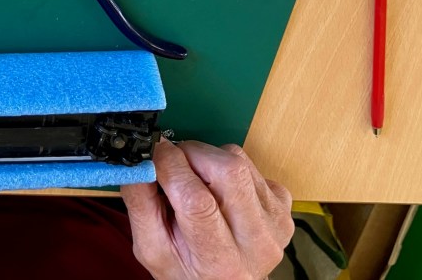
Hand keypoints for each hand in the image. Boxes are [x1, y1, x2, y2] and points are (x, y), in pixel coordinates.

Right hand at [122, 139, 293, 279]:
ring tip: (196, 180)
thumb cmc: (186, 268)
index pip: (196, 200)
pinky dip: (228, 165)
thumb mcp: (151, 248)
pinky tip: (219, 189)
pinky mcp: (283, 203)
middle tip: (174, 162)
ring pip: (238, 161)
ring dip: (209, 158)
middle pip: (228, 172)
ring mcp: (275, 221)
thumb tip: (138, 160)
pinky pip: (252, 165)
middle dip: (192, 153)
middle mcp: (255, 242)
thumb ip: (140, 202)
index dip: (170, 166)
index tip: (154, 153)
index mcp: (218, 261)